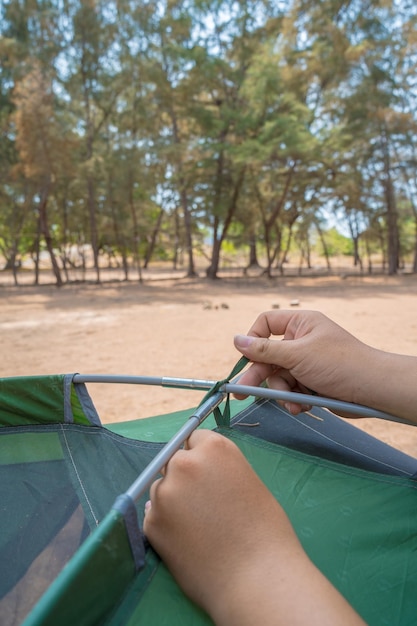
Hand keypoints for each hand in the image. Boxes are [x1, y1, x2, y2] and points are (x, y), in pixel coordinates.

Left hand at [143, 430, 363, 624]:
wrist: (257, 577)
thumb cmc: (265, 531)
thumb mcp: (247, 482)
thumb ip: (219, 470)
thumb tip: (199, 474)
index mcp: (214, 449)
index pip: (194, 439)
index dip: (201, 458)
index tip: (208, 475)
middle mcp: (184, 464)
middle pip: (175, 461)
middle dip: (184, 477)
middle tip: (203, 504)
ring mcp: (164, 493)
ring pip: (162, 488)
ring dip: (173, 500)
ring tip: (198, 527)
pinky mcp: (151, 523)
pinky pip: (155, 515)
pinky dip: (166, 525)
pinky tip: (188, 541)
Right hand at [233, 310, 370, 414]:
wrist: (372, 391)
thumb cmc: (338, 364)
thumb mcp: (296, 355)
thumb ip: (264, 350)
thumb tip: (236, 340)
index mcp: (300, 323)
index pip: (265, 324)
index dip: (253, 340)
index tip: (245, 357)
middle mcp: (302, 340)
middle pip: (268, 357)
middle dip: (260, 376)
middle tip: (241, 392)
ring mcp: (307, 362)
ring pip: (279, 377)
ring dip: (282, 393)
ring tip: (292, 403)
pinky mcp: (312, 382)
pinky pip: (292, 390)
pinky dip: (294, 399)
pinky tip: (302, 406)